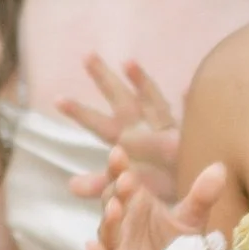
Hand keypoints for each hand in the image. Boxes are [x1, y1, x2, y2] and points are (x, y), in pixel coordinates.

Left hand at [67, 58, 181, 200]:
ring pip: (152, 102)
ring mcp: (167, 130)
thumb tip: (71, 186)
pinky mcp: (188, 139)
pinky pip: (186, 121)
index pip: (100, 123)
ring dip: (140, 82)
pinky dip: (187, 105)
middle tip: (86, 55)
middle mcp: (145, 129)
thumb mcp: (125, 188)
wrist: (191, 195)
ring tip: (126, 62)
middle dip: (104, 79)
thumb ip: (101, 184)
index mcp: (127, 140)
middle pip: (122, 100)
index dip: (80, 112)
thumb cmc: (159, 188)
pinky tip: (185, 90)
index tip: (57, 99)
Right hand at [90, 155, 229, 249]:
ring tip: (115, 208)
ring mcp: (116, 247)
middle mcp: (122, 222)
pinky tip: (93, 248)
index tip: (119, 152)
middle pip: (112, 201)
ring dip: (109, 220)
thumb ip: (202, 196)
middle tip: (125, 179)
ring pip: (108, 231)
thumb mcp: (192, 221)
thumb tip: (220, 167)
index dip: (119, 167)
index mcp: (137, 205)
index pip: (123, 180)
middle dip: (116, 190)